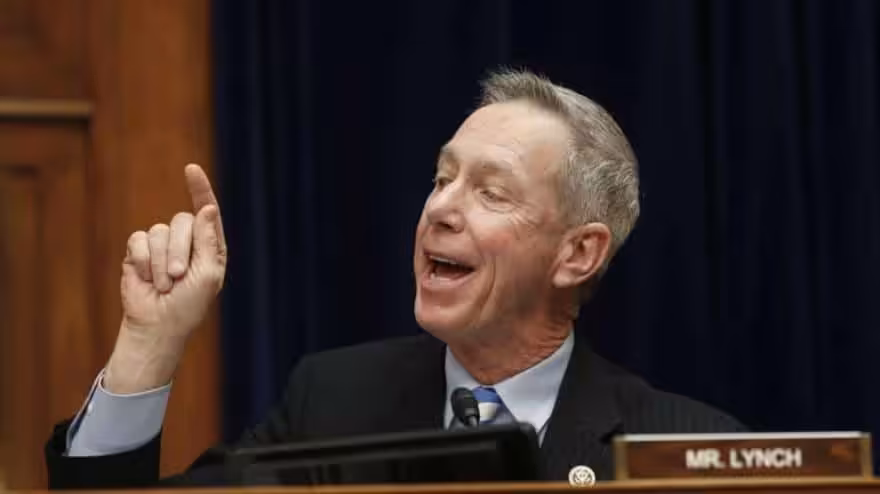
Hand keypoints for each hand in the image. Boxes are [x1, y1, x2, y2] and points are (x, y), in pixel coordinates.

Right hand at [104, 164, 226, 392]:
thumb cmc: (189, 304)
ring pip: (159, 230)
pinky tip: (146, 278)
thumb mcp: (208, 274)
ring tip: (164, 284)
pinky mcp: (138, 252)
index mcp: (209, 245)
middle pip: (182, 220)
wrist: (158, 325)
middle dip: (179, 250)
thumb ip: (208, 240)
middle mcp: (187, 241)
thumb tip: (207, 207)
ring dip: (162, 261)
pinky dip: (143, 260)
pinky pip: (138, 240)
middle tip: (178, 276)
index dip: (200, 189)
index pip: (206, 211)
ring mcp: (162, 246)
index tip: (191, 169)